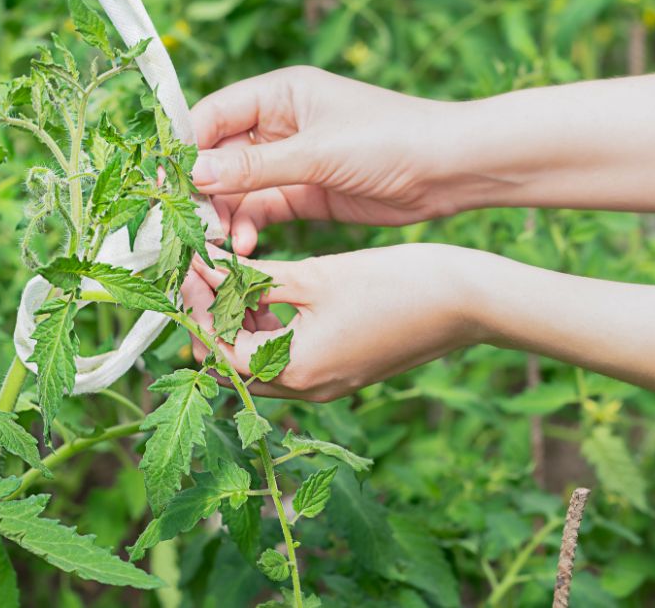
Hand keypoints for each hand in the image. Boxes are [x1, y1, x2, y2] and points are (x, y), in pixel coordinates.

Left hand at [180, 243, 485, 401]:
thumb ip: (256, 278)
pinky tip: (272, 291)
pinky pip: (289, 359)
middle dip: (213, 319)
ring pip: (259, 363)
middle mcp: (307, 389)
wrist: (465, 300)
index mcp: (295, 369)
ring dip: (241, 324)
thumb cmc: (395, 283)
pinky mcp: (343, 371)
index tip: (190, 264)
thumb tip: (208, 268)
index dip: (197, 305)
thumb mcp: (315, 275)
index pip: (218, 347)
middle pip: (233, 365)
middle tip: (205, 271)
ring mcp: (327, 384)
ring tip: (236, 275)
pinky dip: (271, 329)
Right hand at [190, 67, 454, 253]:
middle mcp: (280, 124)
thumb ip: (255, 166)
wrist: (451, 170)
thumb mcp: (319, 153)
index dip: (185, 148)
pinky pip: (262, 210)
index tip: (166, 185)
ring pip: (237, 189)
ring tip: (222, 245)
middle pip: (219, 156)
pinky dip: (248, 227)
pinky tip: (246, 249)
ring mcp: (292, 160)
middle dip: (202, 192)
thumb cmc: (390, 140)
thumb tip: (193, 175)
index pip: (212, 115)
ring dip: (225, 216)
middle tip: (190, 227)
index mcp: (280, 94)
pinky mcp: (306, 193)